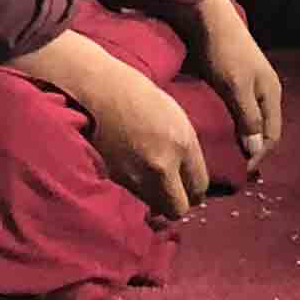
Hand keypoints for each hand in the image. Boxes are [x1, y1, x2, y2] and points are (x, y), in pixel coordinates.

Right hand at [80, 56, 209, 220]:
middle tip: (172, 193)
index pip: (199, 188)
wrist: (99, 91)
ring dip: (155, 201)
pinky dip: (135, 195)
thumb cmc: (139, 96)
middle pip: (178, 209)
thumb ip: (185, 151)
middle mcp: (162, 164)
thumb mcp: (176, 117)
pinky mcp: (114, 179)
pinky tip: (132, 177)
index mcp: (183, 143)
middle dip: (177, 203)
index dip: (195, 191)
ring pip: (154, 208)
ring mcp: (135, 174)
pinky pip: (132, 200)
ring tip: (150, 184)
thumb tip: (189, 179)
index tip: (190, 189)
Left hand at [193, 0, 281, 172]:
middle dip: (249, 151)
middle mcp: (265, 92)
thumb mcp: (236, 87)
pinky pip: (238, 111)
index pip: (271, 136)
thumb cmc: (223, 51)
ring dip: (239, 138)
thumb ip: (248, 118)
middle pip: (262, 130)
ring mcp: (250, 85)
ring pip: (249, 121)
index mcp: (271, 94)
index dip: (257, 156)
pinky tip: (215, 131)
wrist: (208, 16)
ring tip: (220, 154)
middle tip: (228, 168)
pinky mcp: (235, 81)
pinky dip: (230, 125)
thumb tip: (255, 150)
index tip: (237, 173)